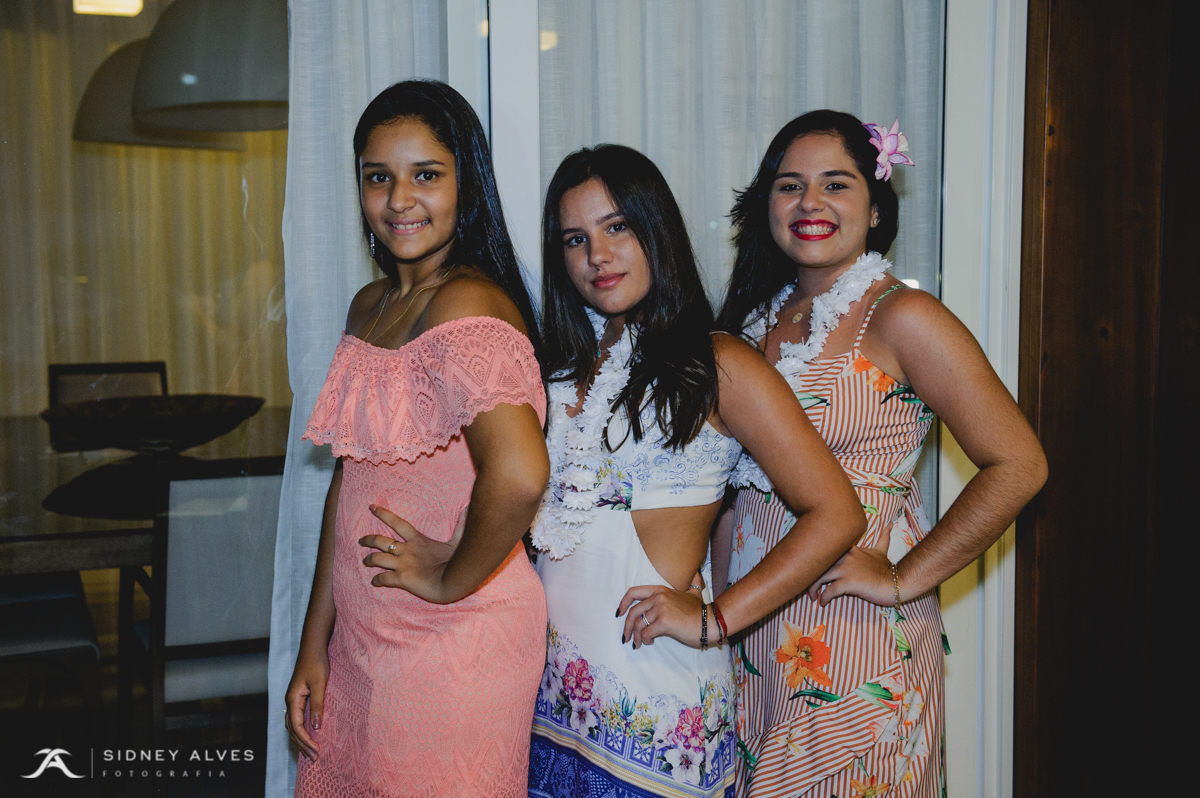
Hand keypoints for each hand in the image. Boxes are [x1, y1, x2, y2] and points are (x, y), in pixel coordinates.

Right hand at [284, 646, 328, 760]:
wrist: (313, 646)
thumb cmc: (316, 662)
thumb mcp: (320, 684)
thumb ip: (318, 705)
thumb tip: (316, 727)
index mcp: (292, 699)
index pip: (297, 726)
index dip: (306, 740)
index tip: (316, 750)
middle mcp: (290, 701)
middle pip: (293, 729)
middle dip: (302, 745)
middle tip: (314, 758)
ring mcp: (294, 699)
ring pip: (294, 725)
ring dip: (302, 739)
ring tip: (311, 753)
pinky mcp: (300, 696)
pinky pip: (298, 718)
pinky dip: (303, 730)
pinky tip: (311, 735)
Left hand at [358, 504, 465, 603]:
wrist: (454, 581)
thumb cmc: (457, 561)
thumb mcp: (458, 541)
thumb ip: (461, 525)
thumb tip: (469, 507)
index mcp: (418, 540)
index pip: (397, 523)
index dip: (383, 514)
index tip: (371, 507)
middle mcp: (407, 551)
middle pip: (381, 541)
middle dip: (368, 540)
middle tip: (361, 540)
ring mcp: (403, 565)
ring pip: (377, 559)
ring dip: (369, 559)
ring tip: (365, 561)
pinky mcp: (402, 580)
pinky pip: (383, 579)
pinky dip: (377, 580)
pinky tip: (374, 582)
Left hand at [616, 585, 706, 648]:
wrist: (711, 621)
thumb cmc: (700, 611)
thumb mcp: (694, 592)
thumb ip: (693, 583)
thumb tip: (697, 573)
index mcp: (660, 590)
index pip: (633, 592)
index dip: (623, 603)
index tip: (619, 613)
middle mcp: (658, 597)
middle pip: (633, 612)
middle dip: (626, 627)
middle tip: (626, 637)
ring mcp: (661, 609)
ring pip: (638, 624)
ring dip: (636, 636)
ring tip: (638, 643)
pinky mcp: (664, 622)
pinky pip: (646, 633)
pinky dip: (645, 640)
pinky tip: (650, 642)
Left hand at [804, 543, 895, 606]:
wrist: (897, 583)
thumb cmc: (886, 569)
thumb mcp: (882, 550)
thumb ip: (883, 537)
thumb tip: (890, 524)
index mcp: (850, 549)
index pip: (825, 549)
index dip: (815, 558)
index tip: (811, 567)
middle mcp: (845, 557)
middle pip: (819, 563)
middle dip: (810, 575)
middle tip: (807, 586)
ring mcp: (846, 569)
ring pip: (820, 577)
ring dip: (813, 588)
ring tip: (813, 597)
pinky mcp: (848, 583)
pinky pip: (830, 591)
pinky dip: (824, 598)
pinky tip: (823, 603)